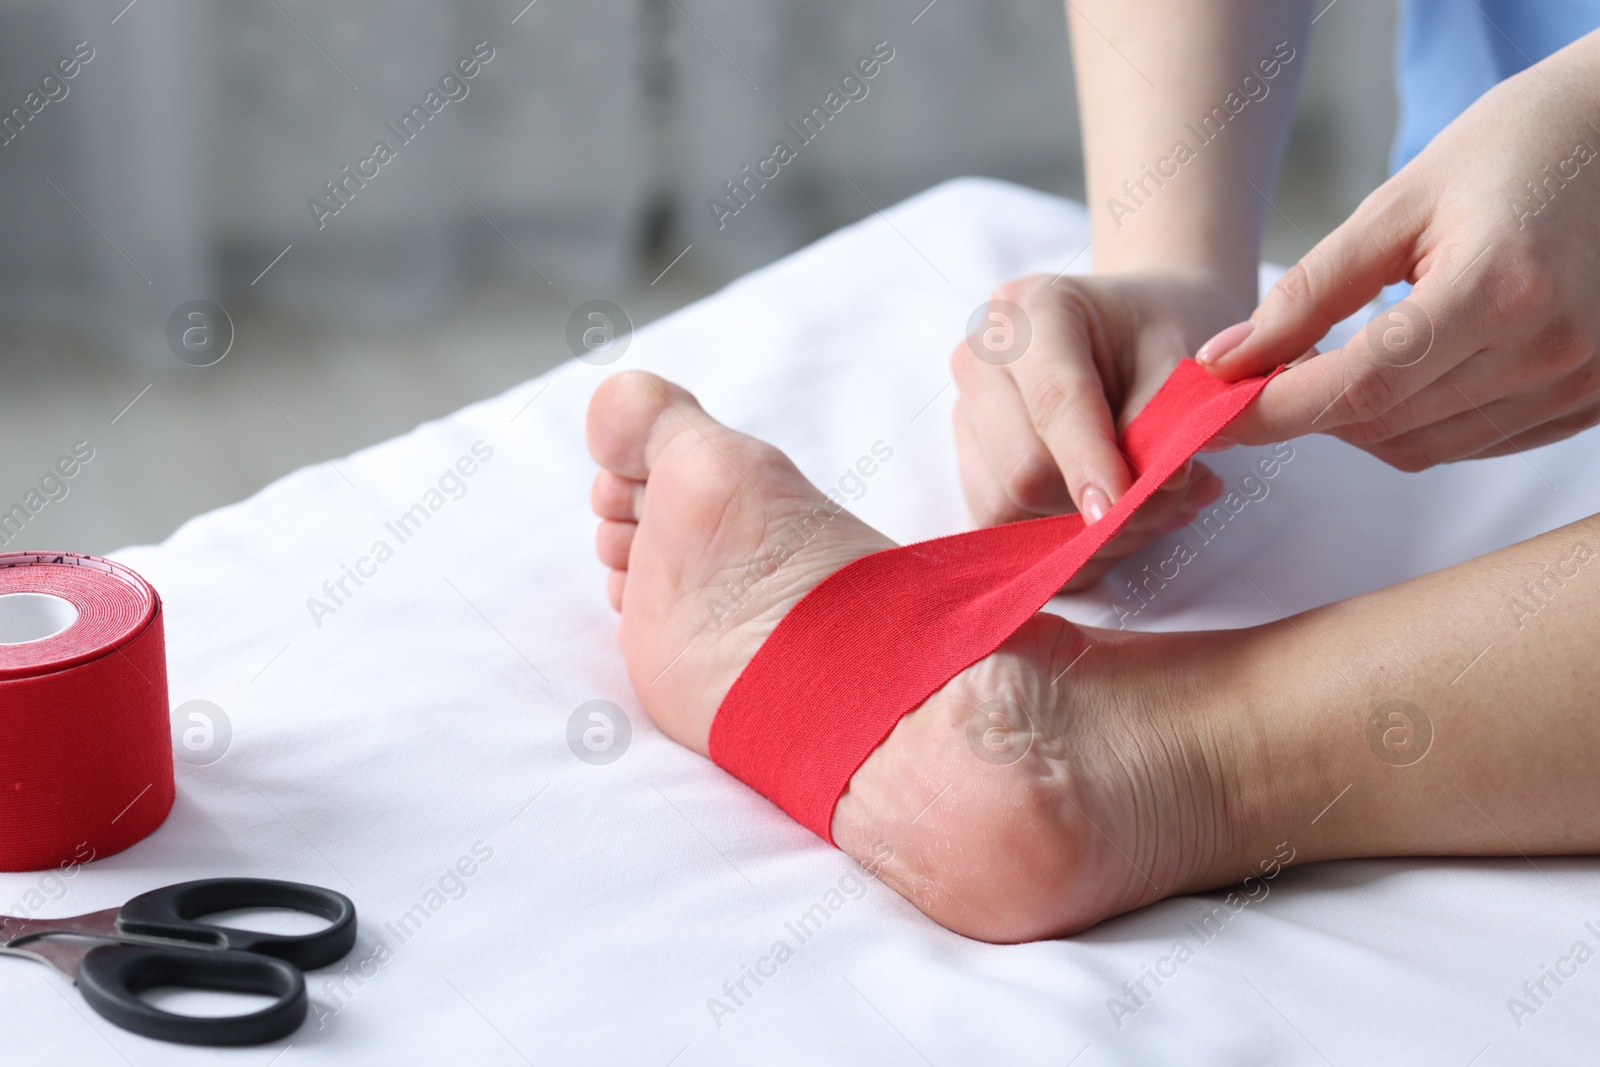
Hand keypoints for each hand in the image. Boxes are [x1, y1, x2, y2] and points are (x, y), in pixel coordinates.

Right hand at [950, 271, 1250, 589]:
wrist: (1139, 330)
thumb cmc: (1163, 335)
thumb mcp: (1184, 357)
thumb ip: (1168, 416)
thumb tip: (1156, 487)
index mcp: (1034, 308)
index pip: (1053, 401)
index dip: (1088, 463)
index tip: (1123, 508)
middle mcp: (982, 357)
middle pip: (1022, 470)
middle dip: (1097, 508)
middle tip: (1175, 501)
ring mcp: (968, 412)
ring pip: (1005, 510)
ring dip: (1085, 533)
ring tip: (1154, 508)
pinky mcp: (969, 462)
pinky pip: (1000, 529)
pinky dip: (1064, 543)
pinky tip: (1115, 520)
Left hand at [1200, 32, 1599, 468]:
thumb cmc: (1508, 152)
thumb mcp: (1396, 205)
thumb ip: (1308, 291)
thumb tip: (1225, 360)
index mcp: (1499, 288)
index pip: (1361, 384)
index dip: (1275, 409)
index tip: (1212, 410)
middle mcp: (1549, 350)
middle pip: (1385, 424)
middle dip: (1306, 410)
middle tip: (1260, 375)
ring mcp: (1580, 383)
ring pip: (1422, 447)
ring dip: (1357, 422)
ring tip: (1327, 365)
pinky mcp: (1592, 400)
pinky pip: (1473, 443)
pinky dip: (1414, 425)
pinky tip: (1395, 377)